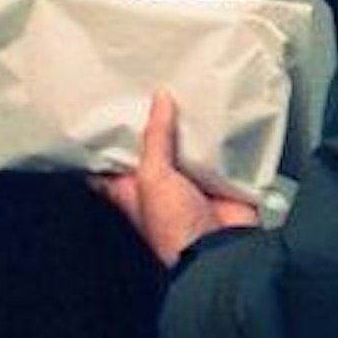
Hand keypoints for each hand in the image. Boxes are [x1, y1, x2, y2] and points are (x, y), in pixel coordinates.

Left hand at [95, 92, 262, 270]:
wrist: (219, 248)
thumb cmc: (173, 228)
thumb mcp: (152, 177)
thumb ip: (155, 138)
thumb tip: (159, 102)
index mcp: (132, 186)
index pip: (116, 156)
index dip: (113, 134)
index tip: (114, 106)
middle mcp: (161, 182)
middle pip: (156, 145)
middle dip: (159, 122)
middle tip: (159, 89)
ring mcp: (192, 182)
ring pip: (189, 147)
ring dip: (194, 128)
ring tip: (193, 94)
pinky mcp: (220, 180)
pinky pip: (221, 152)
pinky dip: (223, 137)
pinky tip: (223, 116)